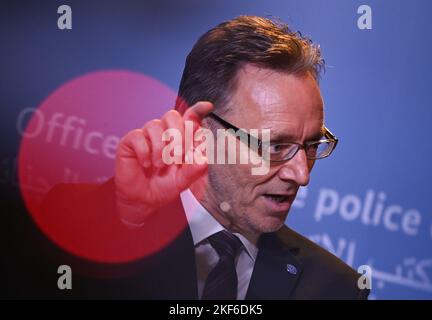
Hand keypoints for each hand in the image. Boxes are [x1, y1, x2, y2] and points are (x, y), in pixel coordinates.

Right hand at [114, 101, 212, 224]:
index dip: (198, 110)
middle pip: (172, 116)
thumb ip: (194, 170)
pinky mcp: (131, 141)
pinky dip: (145, 152)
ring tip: (160, 166)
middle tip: (178, 156)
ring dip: (160, 149)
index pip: (189, 118)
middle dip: (178, 135)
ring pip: (155, 125)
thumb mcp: (183, 181)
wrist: (143, 201)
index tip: (208, 106)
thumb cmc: (163, 187)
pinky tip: (146, 164)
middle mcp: (164, 133)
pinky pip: (138, 136)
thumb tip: (204, 159)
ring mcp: (147, 135)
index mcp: (180, 138)